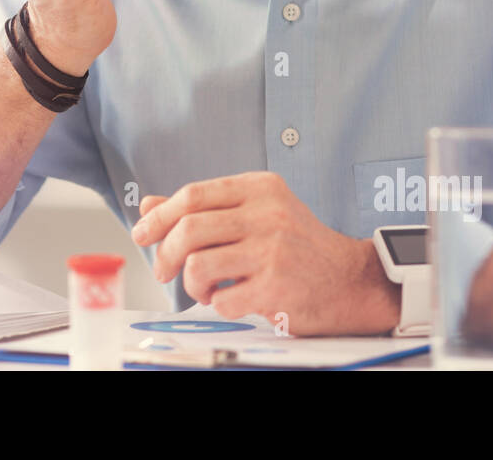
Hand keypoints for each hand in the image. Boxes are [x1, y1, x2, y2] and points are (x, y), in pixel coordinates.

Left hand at [130, 171, 401, 335]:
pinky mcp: (276, 286)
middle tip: (163, 270)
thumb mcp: (256, 214)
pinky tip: (231, 300)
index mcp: (260, 188)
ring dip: (191, 284)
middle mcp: (267, 213)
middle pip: (189, 228)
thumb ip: (204, 209)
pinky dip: (218, 304)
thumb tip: (149, 205)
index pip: (193, 195)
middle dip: (165, 254)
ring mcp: (272, 250)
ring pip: (198, 264)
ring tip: (204, 289)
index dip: (159, 216)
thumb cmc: (298, 246)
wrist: (350, 280)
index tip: (142, 233)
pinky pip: (222, 299)